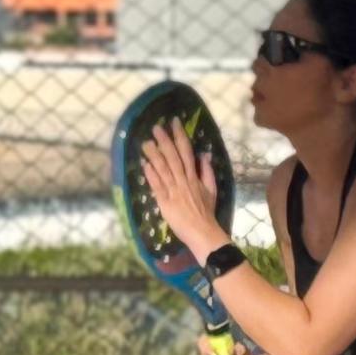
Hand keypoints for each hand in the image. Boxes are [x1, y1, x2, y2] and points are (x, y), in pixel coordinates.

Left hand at [139, 119, 227, 266]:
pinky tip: (144, 164)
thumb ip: (207, 171)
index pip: (186, 152)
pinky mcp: (165, 201)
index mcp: (194, 177)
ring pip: (163, 168)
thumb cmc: (206, 212)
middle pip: (172, 157)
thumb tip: (205, 154)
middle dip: (164, 141)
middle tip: (156, 128)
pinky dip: (151, 174)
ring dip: (154, 154)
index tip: (174, 123)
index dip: (180, 136)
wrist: (203, 232)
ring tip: (146, 142)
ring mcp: (173, 190)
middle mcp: (183, 180)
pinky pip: (157, 185)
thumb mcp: (211, 189)